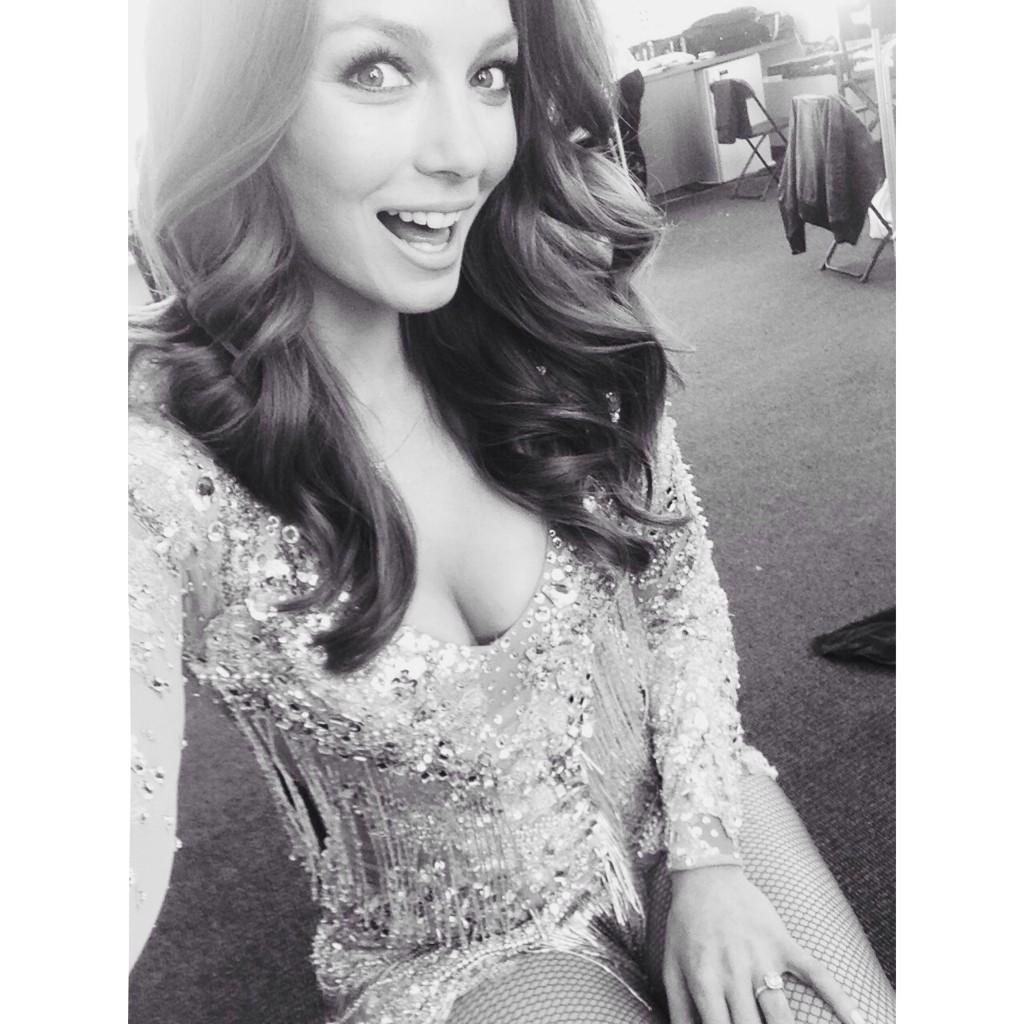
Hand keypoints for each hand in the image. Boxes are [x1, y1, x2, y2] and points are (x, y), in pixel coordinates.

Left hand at [663, 865, 866, 1023]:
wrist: (706, 876)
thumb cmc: (686, 924)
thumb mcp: (672, 966)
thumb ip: (679, 1010)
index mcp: (705, 982)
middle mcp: (734, 974)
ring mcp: (762, 958)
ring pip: (782, 1014)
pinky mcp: (783, 943)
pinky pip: (815, 973)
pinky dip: (837, 998)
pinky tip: (855, 1020)